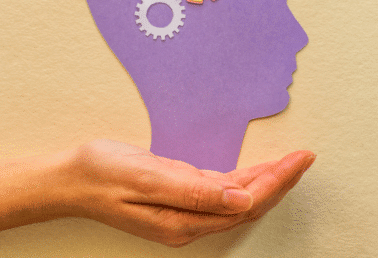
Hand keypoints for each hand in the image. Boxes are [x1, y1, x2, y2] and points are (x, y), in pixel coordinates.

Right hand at [61, 139, 315, 246]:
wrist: (73, 177)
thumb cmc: (104, 174)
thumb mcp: (146, 178)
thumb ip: (193, 192)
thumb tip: (242, 201)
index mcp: (185, 219)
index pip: (246, 202)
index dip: (278, 181)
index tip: (301, 159)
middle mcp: (189, 220)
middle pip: (248, 204)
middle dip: (280, 180)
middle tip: (303, 158)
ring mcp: (184, 210)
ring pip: (237, 199)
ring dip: (265, 181)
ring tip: (289, 163)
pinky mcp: (177, 196)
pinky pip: (220, 191)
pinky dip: (243, 180)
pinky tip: (253, 172)